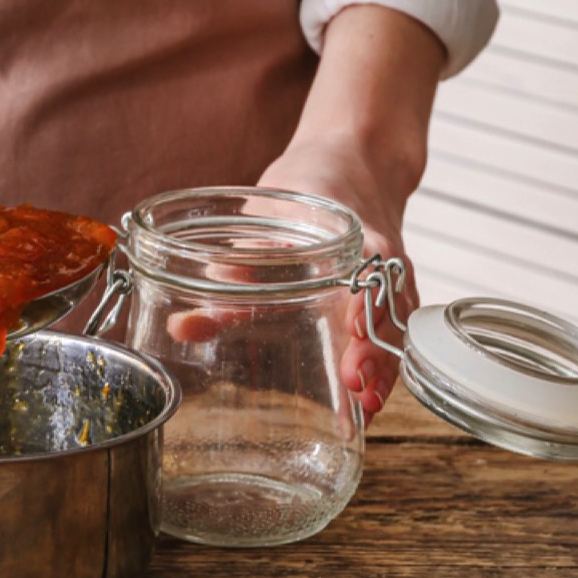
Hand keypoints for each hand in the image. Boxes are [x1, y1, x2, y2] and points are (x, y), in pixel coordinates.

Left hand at [255, 3, 445, 422]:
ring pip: (392, 332)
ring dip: (380, 371)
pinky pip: (388, 337)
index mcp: (358, 236)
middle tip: (353, 389)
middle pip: (387, 315)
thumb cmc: (308, 191)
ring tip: (361, 413)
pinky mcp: (384, 300)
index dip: (363, 305)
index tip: (352, 330)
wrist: (353, 164)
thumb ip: (233, 269)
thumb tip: (185, 325)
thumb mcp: (268, 216)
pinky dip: (378, 370)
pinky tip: (361, 405)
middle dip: (373, 354)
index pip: (370, 273)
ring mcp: (389, 284)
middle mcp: (383, 265)